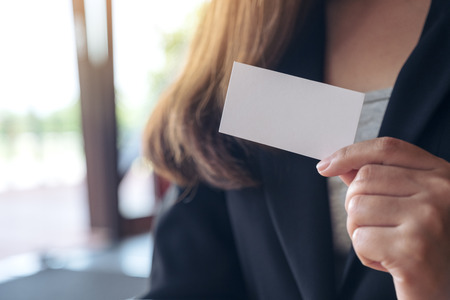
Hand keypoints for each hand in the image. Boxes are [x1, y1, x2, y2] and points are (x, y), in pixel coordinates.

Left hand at [317, 137, 449, 299]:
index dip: (350, 153)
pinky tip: (390, 263)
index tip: (325, 165)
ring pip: (357, 208)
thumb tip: (340, 164)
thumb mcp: (412, 206)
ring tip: (387, 246)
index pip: (387, 149)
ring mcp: (429, 218)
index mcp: (442, 175)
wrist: (446, 290)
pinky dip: (366, 254)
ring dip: (360, 232)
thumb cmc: (427, 248)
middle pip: (364, 179)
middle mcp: (441, 191)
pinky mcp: (413, 249)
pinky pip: (360, 239)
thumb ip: (381, 181)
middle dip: (356, 206)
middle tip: (379, 228)